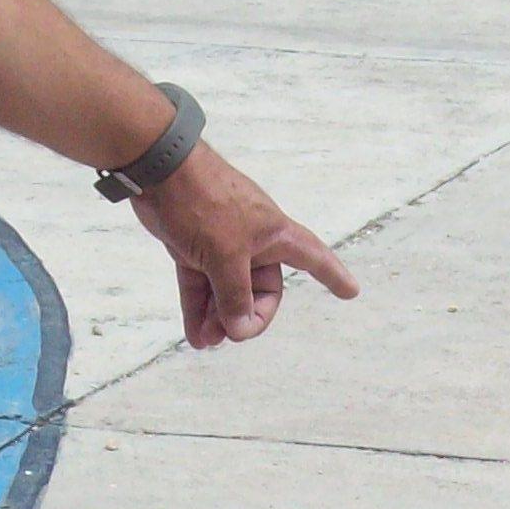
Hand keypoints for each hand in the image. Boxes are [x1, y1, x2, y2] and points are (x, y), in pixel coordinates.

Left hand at [126, 140, 359, 349]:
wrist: (159, 168)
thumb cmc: (204, 202)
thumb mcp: (226, 255)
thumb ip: (235, 295)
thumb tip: (240, 328)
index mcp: (275, 235)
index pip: (314, 257)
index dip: (333, 275)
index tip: (350, 291)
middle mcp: (254, 240)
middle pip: (262, 289)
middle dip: (245, 316)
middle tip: (227, 335)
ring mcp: (222, 243)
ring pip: (227, 290)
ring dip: (218, 317)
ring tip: (204, 340)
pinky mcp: (193, 245)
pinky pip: (202, 284)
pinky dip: (198, 307)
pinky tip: (193, 333)